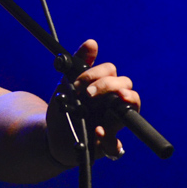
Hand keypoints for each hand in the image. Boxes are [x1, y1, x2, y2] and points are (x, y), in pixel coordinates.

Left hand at [46, 40, 140, 163]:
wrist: (54, 136)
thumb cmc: (66, 108)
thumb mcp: (68, 85)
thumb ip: (80, 64)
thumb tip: (92, 43)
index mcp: (106, 89)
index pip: (111, 73)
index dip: (96, 74)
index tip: (78, 83)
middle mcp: (115, 103)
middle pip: (125, 86)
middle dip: (107, 86)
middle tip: (87, 94)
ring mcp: (114, 123)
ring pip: (132, 111)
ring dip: (122, 106)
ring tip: (103, 105)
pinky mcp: (108, 144)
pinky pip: (116, 144)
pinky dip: (109, 140)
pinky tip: (98, 132)